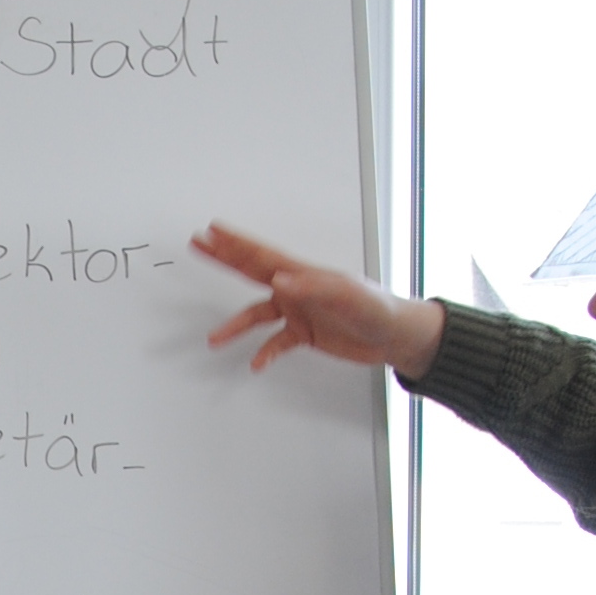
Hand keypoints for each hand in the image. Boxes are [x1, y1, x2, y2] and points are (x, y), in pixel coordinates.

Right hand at [191, 225, 442, 380]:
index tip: (213, 231)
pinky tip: (256, 363)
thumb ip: (312, 287)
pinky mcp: (305, 333)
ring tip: (214, 338)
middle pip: (251, 270)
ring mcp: (299, 311)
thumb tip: (279, 280)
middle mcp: (296, 288)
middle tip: (199, 244)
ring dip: (236, 326)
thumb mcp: (347, 295)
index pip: (263, 254)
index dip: (237, 242)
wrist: (396, 336)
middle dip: (224, 258)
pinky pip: (277, 342)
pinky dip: (265, 353)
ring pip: (257, 315)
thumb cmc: (377, 309)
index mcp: (304, 273)